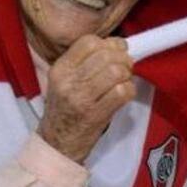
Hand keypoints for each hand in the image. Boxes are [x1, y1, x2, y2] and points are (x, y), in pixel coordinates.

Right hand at [37, 35, 135, 163]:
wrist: (58, 144)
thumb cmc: (66, 111)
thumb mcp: (64, 81)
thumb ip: (85, 62)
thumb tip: (117, 45)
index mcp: (60, 69)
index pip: (89, 42)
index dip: (110, 43)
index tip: (118, 50)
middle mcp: (68, 81)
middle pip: (106, 55)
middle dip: (123, 59)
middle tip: (126, 67)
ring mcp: (81, 98)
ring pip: (115, 72)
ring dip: (126, 75)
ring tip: (123, 81)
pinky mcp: (95, 114)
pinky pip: (122, 92)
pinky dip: (129, 90)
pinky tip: (123, 95)